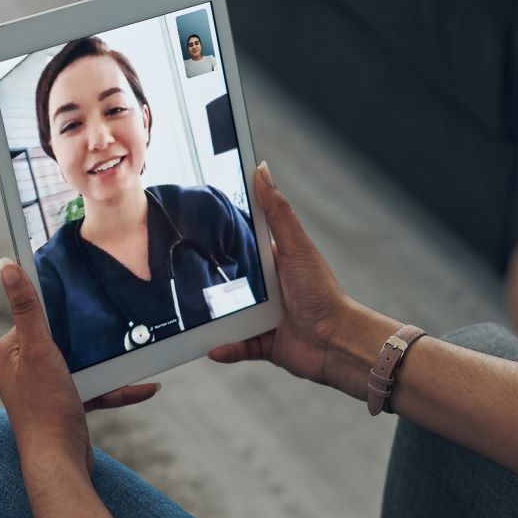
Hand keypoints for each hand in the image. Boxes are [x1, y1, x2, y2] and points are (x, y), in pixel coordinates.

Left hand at [0, 259, 159, 475]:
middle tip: (119, 317)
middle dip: (91, 332)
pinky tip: (145, 386)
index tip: (87, 289)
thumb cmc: (45, 407)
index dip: (60, 303)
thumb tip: (7, 266)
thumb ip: (27, 308)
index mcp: (10, 351)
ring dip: (110, 360)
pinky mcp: (67, 404)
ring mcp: (46, 387)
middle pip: (63, 336)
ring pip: (84, 362)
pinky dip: (118, 387)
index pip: (35, 314)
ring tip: (138, 348)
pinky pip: (95, 387)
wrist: (59, 462)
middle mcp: (24, 367)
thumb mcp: (38, 349)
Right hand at [208, 162, 355, 391]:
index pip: (242, 243)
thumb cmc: (323, 294)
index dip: (220, 235)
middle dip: (208, 282)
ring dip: (212, 319)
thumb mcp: (296, 247)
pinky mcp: (263, 343)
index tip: (193, 226)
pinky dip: (225, 348)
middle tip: (180, 276)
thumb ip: (277, 212)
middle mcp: (267, 289)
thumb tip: (262, 169)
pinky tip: (213, 348)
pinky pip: (237, 345)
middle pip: (229, 281)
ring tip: (191, 317)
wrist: (337, 343)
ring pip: (228, 315)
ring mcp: (264, 316)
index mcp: (274, 262)